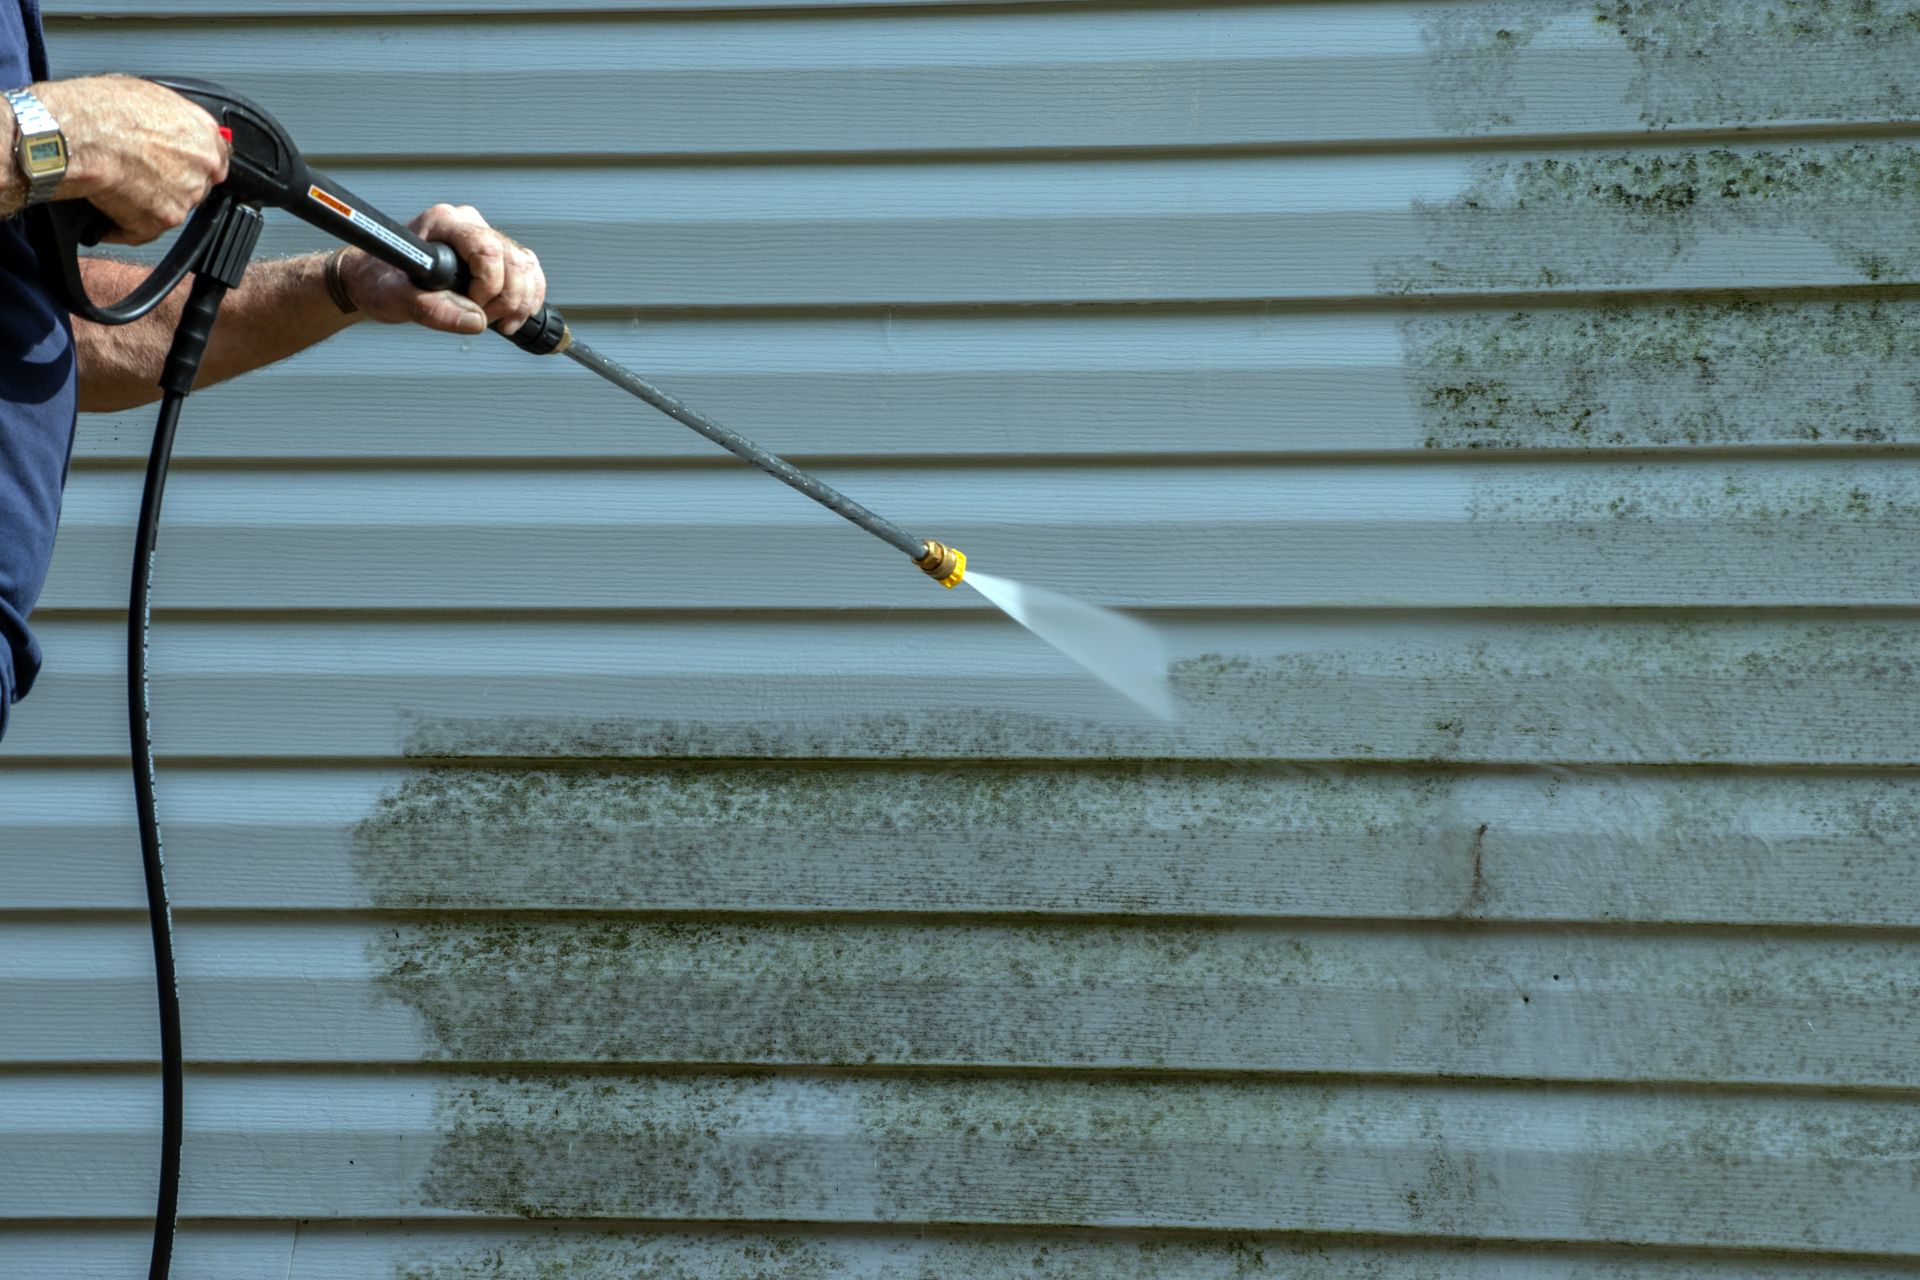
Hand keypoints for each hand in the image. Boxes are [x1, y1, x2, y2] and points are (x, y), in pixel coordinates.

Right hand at [37, 75, 228, 244]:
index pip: (215, 156)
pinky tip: (105, 211)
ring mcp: (185, 197)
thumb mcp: (146, 93)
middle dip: (169, 182)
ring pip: (170, 207)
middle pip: (194, 184)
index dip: (191, 161)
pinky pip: (142, 231)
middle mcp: (202, 166)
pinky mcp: (161, 221)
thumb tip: (164, 123)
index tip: (177, 164)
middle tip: (137, 172)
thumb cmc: (100, 110)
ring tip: (116, 186)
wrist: (77, 136)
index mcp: (203, 133)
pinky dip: (122, 225)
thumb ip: (170, 117)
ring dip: (147, 203)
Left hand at [337, 203, 546, 335]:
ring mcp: (485, 239)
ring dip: (520, 302)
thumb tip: (475, 321)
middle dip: (507, 300)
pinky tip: (512, 316)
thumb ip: (430, 309)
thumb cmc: (378, 281)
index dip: (488, 287)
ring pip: (526, 268)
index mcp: (445, 223)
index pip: (488, 249)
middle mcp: (469, 225)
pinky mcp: (497, 256)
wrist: (375, 281)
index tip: (472, 307)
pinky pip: (529, 273)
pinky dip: (528, 299)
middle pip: (514, 261)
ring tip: (497, 323)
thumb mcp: (393, 298)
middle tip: (483, 321)